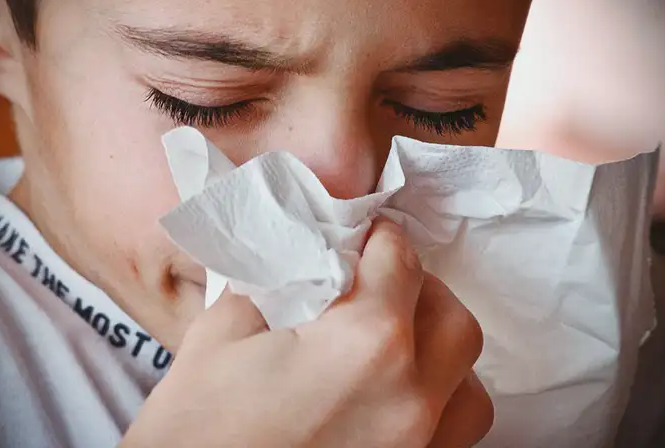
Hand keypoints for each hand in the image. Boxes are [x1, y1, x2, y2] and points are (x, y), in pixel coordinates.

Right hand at [121, 219, 491, 446]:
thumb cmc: (196, 433)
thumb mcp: (218, 337)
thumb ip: (271, 283)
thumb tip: (300, 259)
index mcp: (365, 345)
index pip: (399, 261)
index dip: (378, 237)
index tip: (363, 237)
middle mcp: (411, 399)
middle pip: (449, 315)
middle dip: (414, 288)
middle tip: (372, 285)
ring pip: (468, 379)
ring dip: (436, 348)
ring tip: (390, 344)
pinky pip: (457, 430)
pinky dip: (438, 400)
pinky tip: (393, 395)